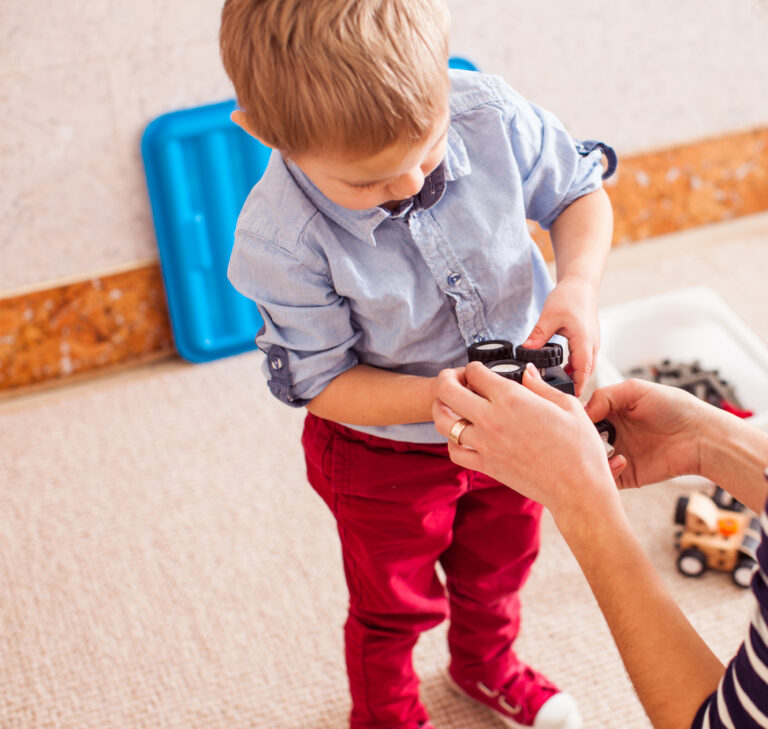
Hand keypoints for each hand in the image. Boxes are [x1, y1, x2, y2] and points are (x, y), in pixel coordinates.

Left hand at [433, 361, 616, 520]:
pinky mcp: (485, 466)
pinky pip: (454, 451)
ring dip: (441, 408)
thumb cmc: (579, 448)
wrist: (578, 489)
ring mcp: (484, 444)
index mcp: (512, 399)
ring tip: (449, 404)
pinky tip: (462, 435)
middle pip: (448, 391)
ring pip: (443, 421)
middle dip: (447, 378)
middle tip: (454, 379)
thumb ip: (540, 386)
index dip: (474, 367)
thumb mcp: (567, 406)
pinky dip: (451, 440)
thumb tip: (527, 373)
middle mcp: (491, 419)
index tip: (479, 370)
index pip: (475, 372)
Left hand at [521, 276, 599, 396]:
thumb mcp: (550, 316)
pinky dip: (574, 370)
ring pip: (585, 369)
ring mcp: (592, 345)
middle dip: (573, 388)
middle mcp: (592, 346)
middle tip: (555, 401)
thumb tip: (526, 350)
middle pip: (585, 375)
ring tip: (555, 390)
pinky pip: (583, 362)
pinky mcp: (588, 343)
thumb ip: (538, 335)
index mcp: (585, 342)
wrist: (581, 284)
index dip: (575, 388)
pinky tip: (559, 373)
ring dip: (573, 380)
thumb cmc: (570, 297)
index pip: (582, 372)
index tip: (565, 402)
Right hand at [585, 379, 710, 488]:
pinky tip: (621, 460)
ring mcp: (617, 455)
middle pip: (582, 439)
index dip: (576, 418)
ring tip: (601, 450)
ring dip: (590, 456)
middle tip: (584, 437)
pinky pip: (606, 478)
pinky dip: (606, 472)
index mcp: (611, 413)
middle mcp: (611, 434)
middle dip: (579, 439)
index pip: (582, 416)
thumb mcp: (635, 389)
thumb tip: (582, 412)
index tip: (574, 420)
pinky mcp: (627, 474)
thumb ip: (604, 396)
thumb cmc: (674, 407)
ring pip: (589, 460)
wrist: (702, 436)